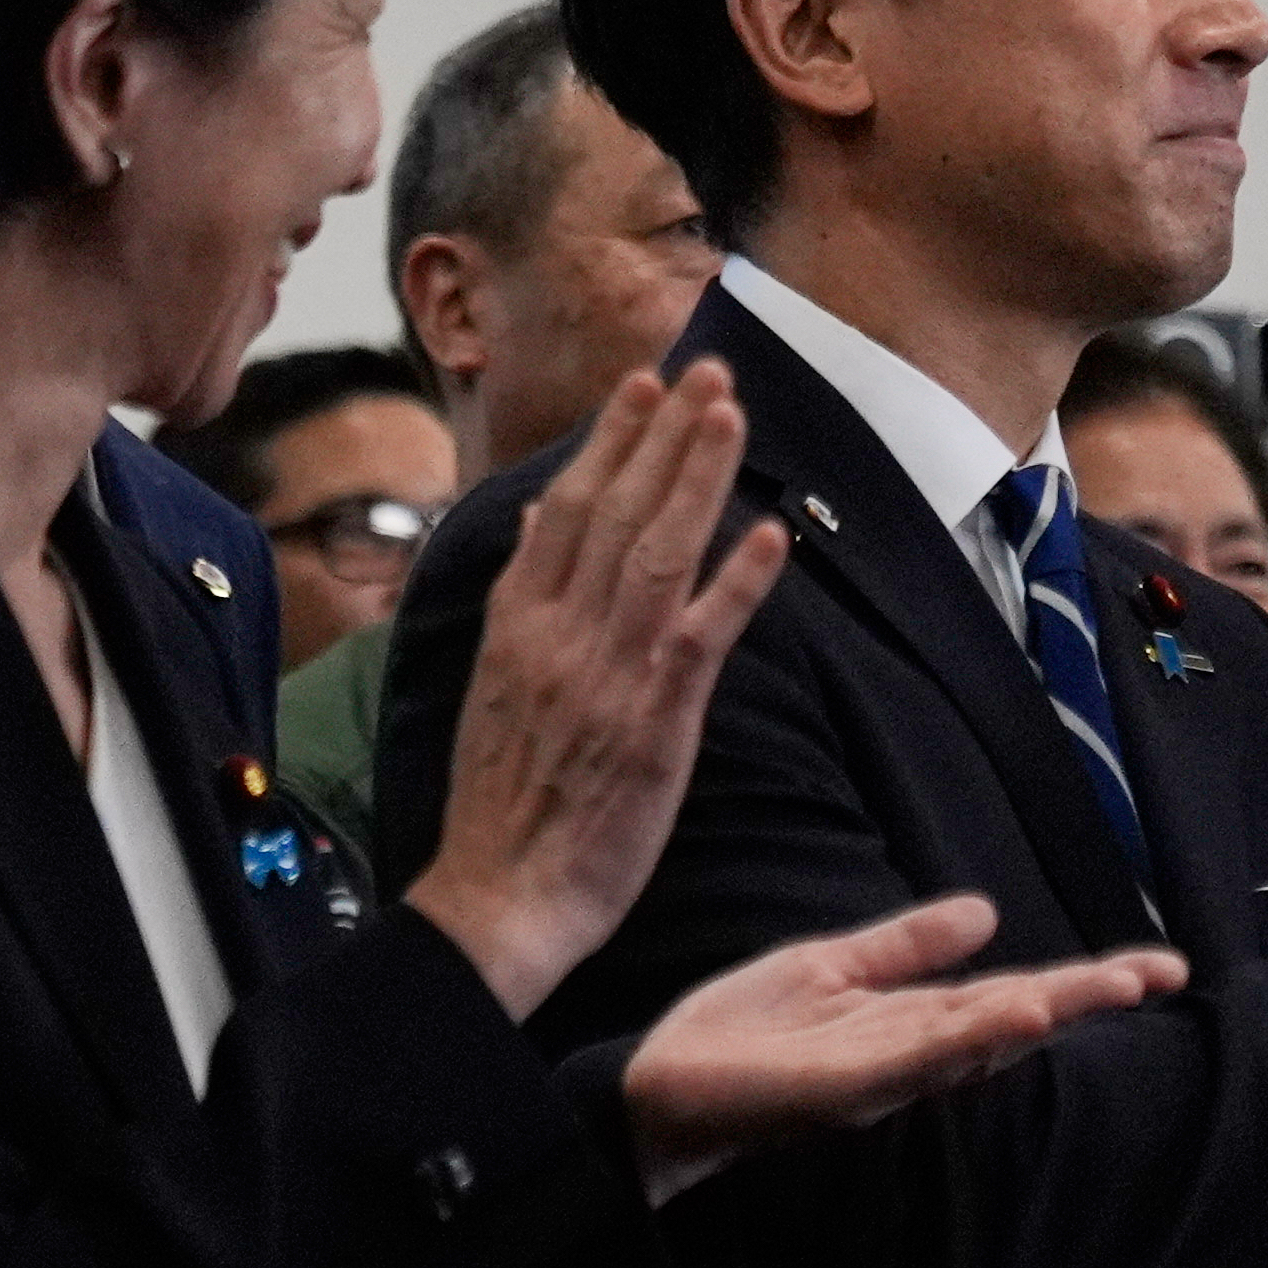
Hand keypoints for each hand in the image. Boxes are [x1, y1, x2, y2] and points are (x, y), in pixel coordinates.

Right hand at [403, 364, 784, 1018]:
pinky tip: (771, 534)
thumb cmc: (504, 799)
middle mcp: (559, 635)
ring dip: (699, 477)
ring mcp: (608, 674)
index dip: (610, 441)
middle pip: (616, 511)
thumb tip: (542, 515)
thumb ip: (524, 594)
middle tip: (704, 368)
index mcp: (516, 623)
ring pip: (659, 553)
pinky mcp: (656, 722)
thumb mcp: (496, 681)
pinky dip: (739, 582)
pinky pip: (704, 636)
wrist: (499, 899)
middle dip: (663, 434)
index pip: (568, 508)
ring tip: (732, 413)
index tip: (643, 385)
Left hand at [621, 896, 1186, 1201]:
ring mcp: (884, 1074)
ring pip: (982, 1039)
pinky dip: (974, 1039)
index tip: (1158, 967)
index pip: (1015, 994)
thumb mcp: (830, 965)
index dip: (1085, 980)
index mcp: (913, 1021)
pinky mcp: (846, 1089)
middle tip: (1163, 975)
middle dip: (1089, 996)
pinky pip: (921, 1060)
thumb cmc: (737, 1036)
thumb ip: (907, 943)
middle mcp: (912, 1053)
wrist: (658, 1088)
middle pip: (1017, 1019)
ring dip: (1046, 1011)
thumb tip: (988, 910)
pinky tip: (1018, 1014)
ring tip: (1110, 986)